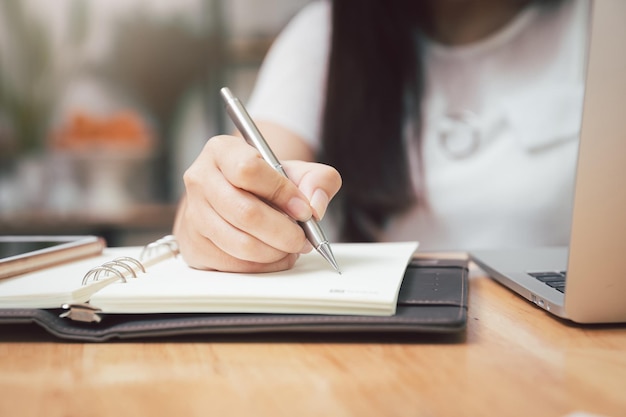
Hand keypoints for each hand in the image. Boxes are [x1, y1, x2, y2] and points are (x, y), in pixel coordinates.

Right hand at [173, 135, 341, 272]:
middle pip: (246, 213)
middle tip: (302, 238)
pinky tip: (273, 255)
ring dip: (275, 252)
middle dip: (284, 232)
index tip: (303, 209)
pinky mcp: (194, 246)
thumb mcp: (297, 171)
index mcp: (222, 151)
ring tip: (290, 247)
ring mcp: (193, 215)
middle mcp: (200, 180)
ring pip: (241, 244)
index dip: (282, 193)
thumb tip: (315, 206)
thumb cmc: (266, 184)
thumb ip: (319, 180)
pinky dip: (262, 266)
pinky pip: (234, 265)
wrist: (234, 198)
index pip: (248, 170)